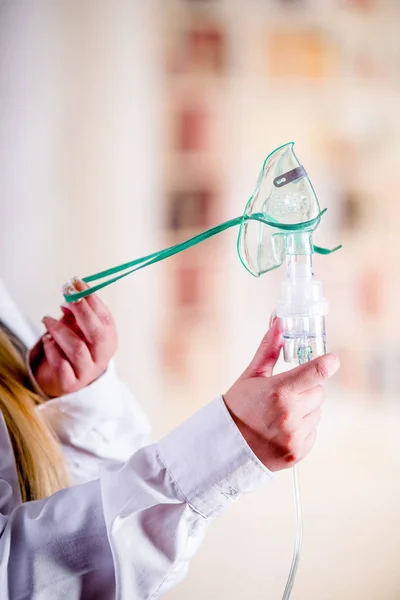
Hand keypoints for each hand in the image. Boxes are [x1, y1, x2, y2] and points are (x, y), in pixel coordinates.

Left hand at [30, 279, 117, 397]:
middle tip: (67, 295)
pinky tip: (47, 341)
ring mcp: (87, 372)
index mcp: (109, 341)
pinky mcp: (71, 384)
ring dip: (60, 330)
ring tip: (47, 320)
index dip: (92, 299)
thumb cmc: (73, 348)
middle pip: (97, 334)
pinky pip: (61, 365)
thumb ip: (75, 314)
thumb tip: (68, 299)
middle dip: (82, 311)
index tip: (77, 283)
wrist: (64, 380)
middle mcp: (102, 357)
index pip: (106, 318)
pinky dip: (52, 349)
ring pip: (77, 349)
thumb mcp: (78, 329)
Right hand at [223, 319, 338, 471]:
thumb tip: (279, 322)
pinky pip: (313, 431)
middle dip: (306, 388)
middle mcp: (290, 414)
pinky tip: (281, 429)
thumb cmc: (238, 407)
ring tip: (279, 414)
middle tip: (285, 393)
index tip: (332, 359)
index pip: (318, 371)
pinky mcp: (298, 452)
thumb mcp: (251, 375)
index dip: (329, 362)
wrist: (225, 446)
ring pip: (317, 411)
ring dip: (305, 409)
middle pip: (319, 391)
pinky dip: (302, 428)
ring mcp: (295, 435)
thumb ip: (269, 349)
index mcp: (279, 391)